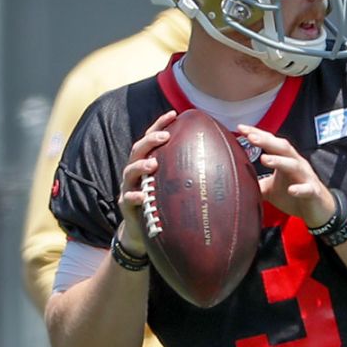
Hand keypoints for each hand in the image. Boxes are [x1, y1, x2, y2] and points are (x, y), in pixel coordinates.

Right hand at [116, 110, 177, 255]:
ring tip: (152, 164)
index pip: (152, 139)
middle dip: (150, 140)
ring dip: (140, 166)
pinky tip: (142, 197)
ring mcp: (129, 188)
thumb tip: (221, 160)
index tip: (174, 114)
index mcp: (148, 162)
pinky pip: (128, 199)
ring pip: (129, 171)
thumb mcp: (175, 185)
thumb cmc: (163, 203)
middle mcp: (136, 172)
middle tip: (164, 136)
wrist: (144, 232)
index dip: (160, 124)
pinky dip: (134, 197)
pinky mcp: (126, 206)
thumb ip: (187, 171)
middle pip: (138, 150)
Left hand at [235, 124, 334, 226]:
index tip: (241, 128)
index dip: (257, 134)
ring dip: (280, 161)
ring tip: (264, 159)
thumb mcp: (270, 189)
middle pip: (283, 148)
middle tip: (251, 137)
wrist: (319, 210)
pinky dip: (300, 189)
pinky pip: (307, 189)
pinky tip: (291, 190)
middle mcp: (297, 164)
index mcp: (286, 160)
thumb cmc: (294, 196)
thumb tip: (234, 182)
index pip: (271, 143)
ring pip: (294, 165)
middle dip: (267, 141)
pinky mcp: (313, 192)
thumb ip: (255, 183)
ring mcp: (306, 177)